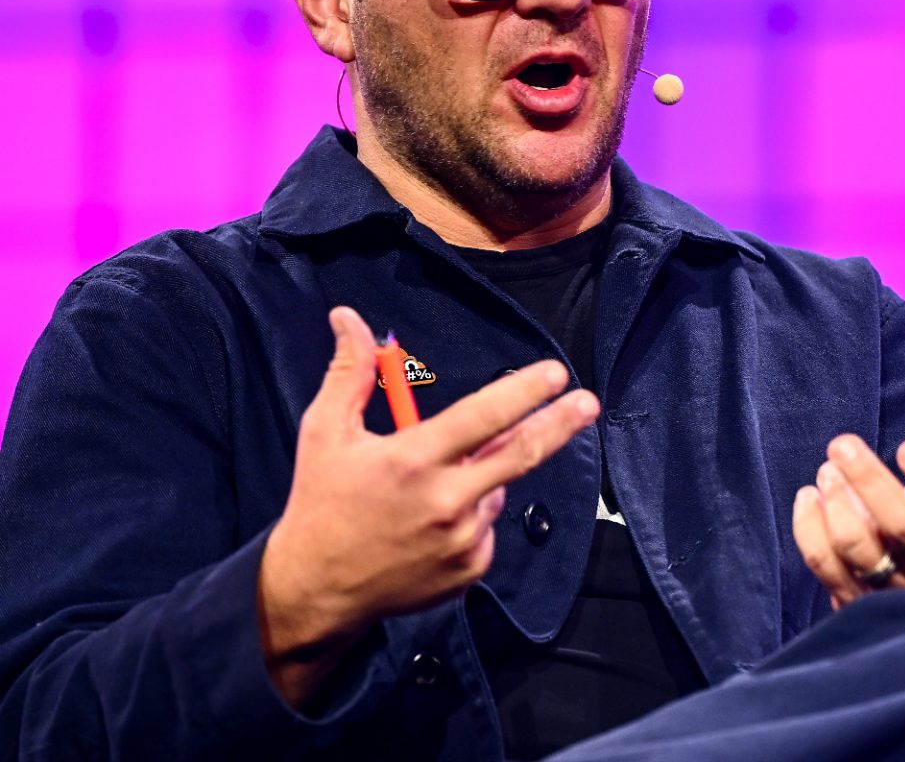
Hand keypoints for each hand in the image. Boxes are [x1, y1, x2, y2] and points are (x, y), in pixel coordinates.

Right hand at [258, 306, 598, 703]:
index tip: (556, 373)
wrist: (316, 588)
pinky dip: (471, 518)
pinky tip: (432, 525)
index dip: (524, 392)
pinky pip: (486, 531)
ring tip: (429, 490)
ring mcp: (462, 541)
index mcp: (413, 460)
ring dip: (482, 478)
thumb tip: (348, 317)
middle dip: (559, 424)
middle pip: (520, 454)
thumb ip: (350, 371)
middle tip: (588, 402)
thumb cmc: (321, 501)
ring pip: (495, 492)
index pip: (483, 416)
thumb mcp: (325, 431)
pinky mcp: (468, 572)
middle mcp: (445, 501)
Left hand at [791, 355, 904, 608]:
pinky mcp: (855, 601)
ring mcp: (895, 591)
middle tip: (841, 443)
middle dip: (868, 479)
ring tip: (828, 470)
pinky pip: (824, 564)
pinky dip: (809, 527)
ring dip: (837, 501)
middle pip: (902, 526)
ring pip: (859, 548)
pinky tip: (809, 497)